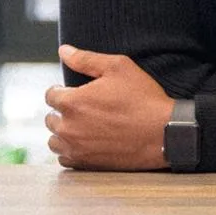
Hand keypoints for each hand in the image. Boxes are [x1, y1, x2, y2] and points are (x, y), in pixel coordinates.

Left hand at [44, 45, 172, 170]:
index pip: (50, 95)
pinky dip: (72, 151)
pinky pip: (65, 159)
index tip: (80, 94)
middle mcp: (68, 127)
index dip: (65, 91)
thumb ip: (86, 59)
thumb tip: (63, 51)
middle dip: (65, 112)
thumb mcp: (120, 68)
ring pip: (55, 140)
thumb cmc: (144, 98)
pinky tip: (89, 143)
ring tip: (86, 128)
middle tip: (88, 110)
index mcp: (72, 102)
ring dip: (65, 133)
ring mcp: (76, 148)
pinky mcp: (85, 164)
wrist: (165, 133)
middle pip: (51, 118)